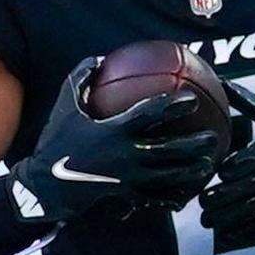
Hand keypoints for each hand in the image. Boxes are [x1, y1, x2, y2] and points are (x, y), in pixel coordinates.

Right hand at [8, 58, 218, 223]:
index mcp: (113, 130)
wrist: (43, 186)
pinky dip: (171, 196)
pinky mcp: (124, 197)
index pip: (150, 115)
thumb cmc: (55, 141)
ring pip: (167, 176)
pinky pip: (153, 197)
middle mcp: (125, 156)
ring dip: (190, 170)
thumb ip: (83, 78)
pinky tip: (186, 194)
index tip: (191, 99)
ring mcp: (127, 179)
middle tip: (212, 138)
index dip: (173, 105)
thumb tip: (100, 58)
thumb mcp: (65, 104)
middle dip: (193, 145)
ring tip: (209, 164)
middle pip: (169, 151)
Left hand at [199, 81, 254, 251]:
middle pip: (251, 186)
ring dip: (230, 216)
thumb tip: (219, 81)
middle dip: (225, 197)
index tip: (219, 172)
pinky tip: (227, 232)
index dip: (236, 167)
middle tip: (202, 201)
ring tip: (208, 219)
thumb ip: (246, 101)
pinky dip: (246, 228)